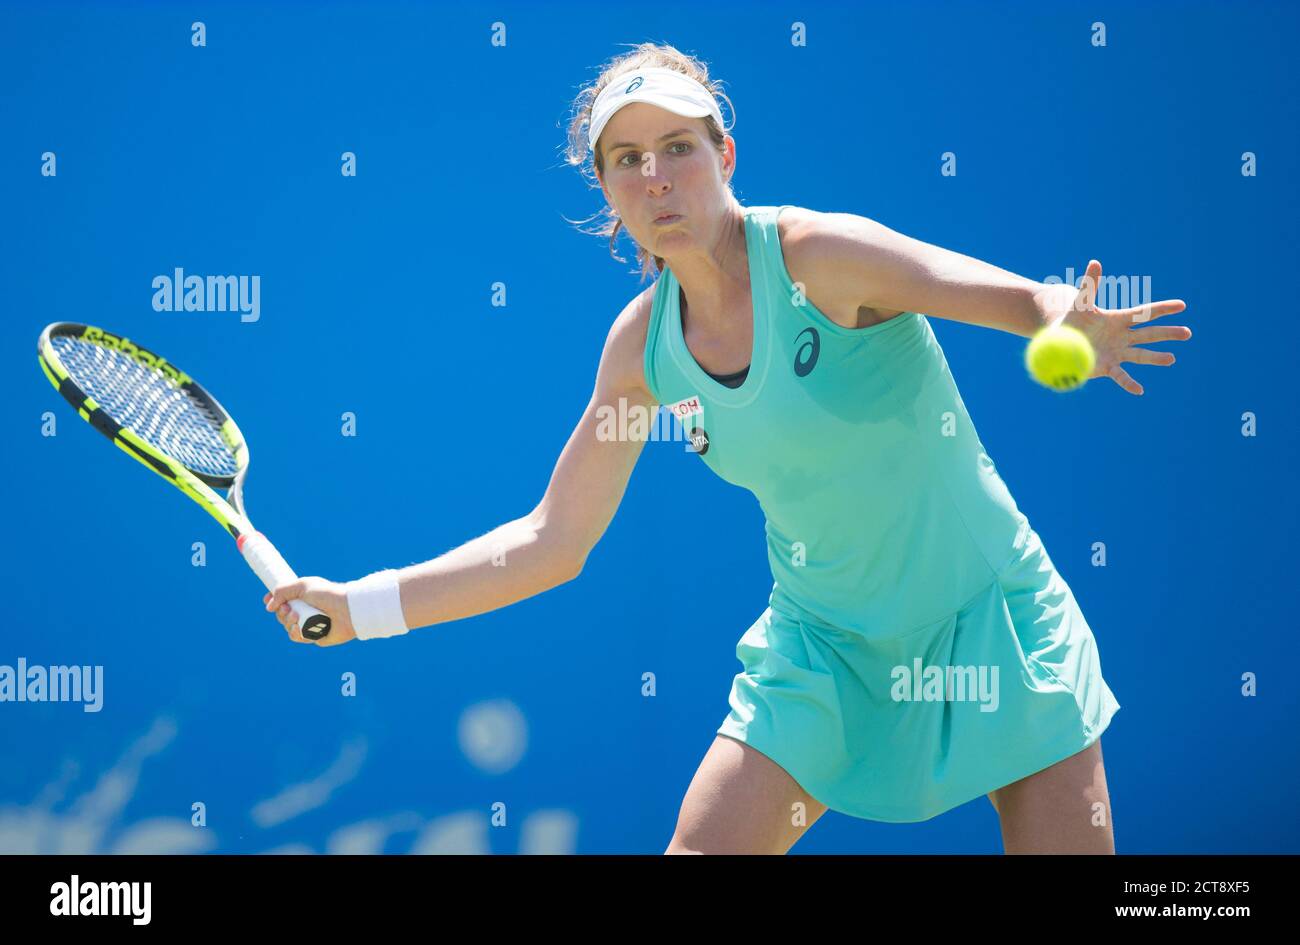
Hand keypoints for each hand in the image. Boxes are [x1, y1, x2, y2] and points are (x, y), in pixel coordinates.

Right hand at [264, 578, 355, 645]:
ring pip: (287, 626)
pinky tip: (298, 628)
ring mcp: (309, 623)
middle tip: (287, 608)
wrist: (346, 610)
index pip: (283, 599)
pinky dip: (294, 633)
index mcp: (304, 596)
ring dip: (287, 622)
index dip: (273, 599)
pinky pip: (296, 637)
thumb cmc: (327, 594)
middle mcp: (305, 609)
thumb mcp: (302, 586)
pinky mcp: (313, 636)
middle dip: (281, 611)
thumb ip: (282, 591)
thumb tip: (268, 605)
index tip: (267, 598)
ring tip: (295, 616)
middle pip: (282, 614)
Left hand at [1043, 259, 1191, 395]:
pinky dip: (1129, 383)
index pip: (1145, 313)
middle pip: (1149, 334)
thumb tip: (1095, 262)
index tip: (1182, 305)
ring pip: (1140, 355)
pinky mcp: (1107, 366)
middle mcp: (1122, 336)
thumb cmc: (1074, 319)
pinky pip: (1121, 376)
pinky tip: (1140, 390)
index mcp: (1119, 319)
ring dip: (1156, 357)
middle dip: (1168, 334)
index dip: (1163, 309)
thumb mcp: (1081, 303)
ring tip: (1172, 358)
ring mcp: (1117, 352)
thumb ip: (1090, 285)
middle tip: (1188, 333)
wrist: (1062, 338)